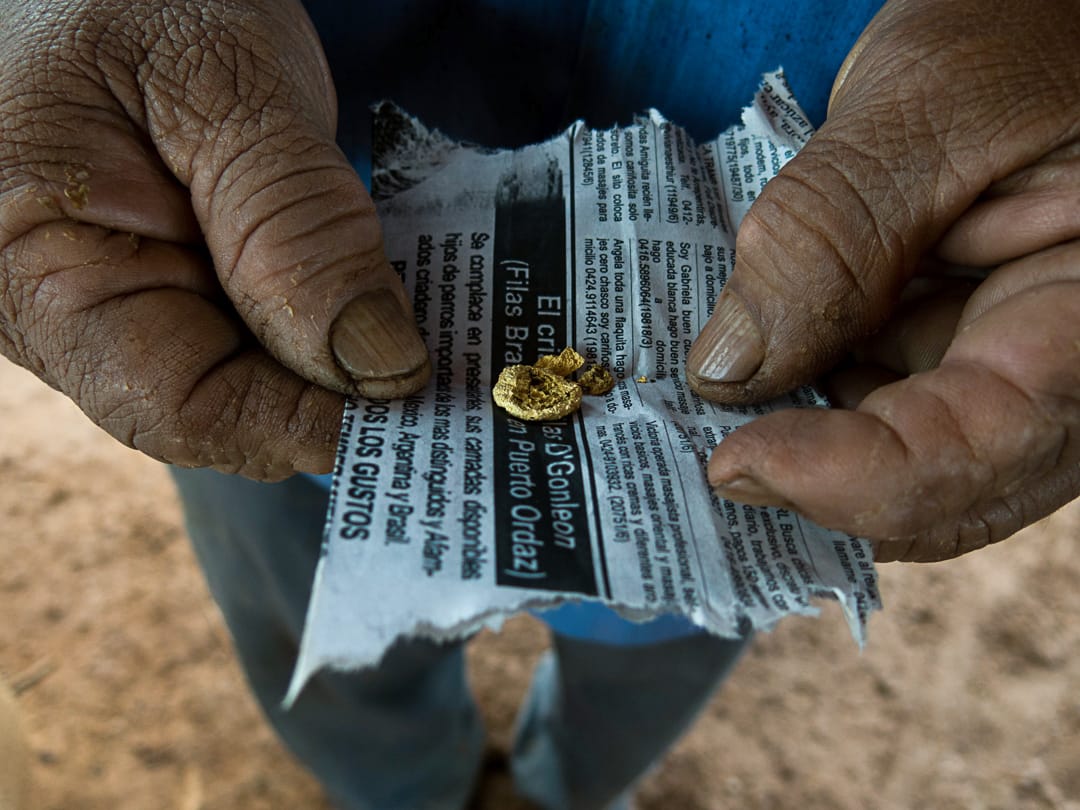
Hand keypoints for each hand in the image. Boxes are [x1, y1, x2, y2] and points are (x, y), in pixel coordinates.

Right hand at [0, 0, 429, 479]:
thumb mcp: (219, 85)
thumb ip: (291, 227)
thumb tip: (377, 366)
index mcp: (37, 273)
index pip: (181, 408)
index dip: (305, 421)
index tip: (414, 404)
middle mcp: (73, 311)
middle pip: (227, 402)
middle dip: (337, 387)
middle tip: (447, 360)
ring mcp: (130, 298)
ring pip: (256, 373)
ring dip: (345, 352)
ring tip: (427, 317)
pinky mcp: (178, 281)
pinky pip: (263, 328)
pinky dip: (331, 314)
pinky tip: (385, 292)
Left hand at [686, 0, 1079, 560]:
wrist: (1035, 14)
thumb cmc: (1025, 25)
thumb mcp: (929, 111)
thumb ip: (833, 239)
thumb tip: (728, 370)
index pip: (987, 443)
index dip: (856, 476)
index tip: (733, 463)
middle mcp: (1058, 363)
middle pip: (944, 485)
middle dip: (814, 484)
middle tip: (697, 456)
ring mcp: (999, 360)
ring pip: (897, 456)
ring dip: (794, 442)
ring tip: (702, 410)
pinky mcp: (948, 344)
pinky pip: (875, 403)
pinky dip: (800, 398)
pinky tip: (738, 370)